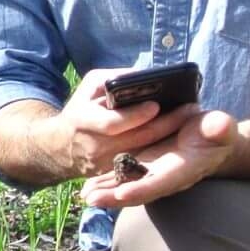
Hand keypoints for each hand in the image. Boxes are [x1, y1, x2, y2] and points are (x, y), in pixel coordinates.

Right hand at [45, 68, 200, 183]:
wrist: (59, 148)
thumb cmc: (80, 110)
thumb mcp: (89, 87)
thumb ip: (113, 78)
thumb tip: (141, 76)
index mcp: (84, 121)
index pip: (113, 123)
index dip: (136, 115)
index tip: (156, 104)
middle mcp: (94, 146)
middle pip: (137, 138)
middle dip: (166, 124)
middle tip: (190, 109)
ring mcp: (104, 163)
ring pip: (144, 151)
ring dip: (168, 136)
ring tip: (189, 119)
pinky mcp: (114, 174)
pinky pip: (141, 162)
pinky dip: (160, 148)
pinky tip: (177, 135)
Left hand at [79, 109, 237, 208]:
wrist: (209, 139)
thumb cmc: (216, 132)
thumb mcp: (220, 127)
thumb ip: (220, 128)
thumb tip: (221, 126)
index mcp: (184, 169)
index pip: (161, 182)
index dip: (143, 188)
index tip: (122, 194)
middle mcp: (165, 176)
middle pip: (137, 191)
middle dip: (114, 196)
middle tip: (91, 199)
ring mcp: (152, 174)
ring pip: (126, 187)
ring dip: (105, 193)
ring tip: (84, 195)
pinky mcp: (143, 168)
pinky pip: (122, 179)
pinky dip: (105, 183)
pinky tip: (87, 187)